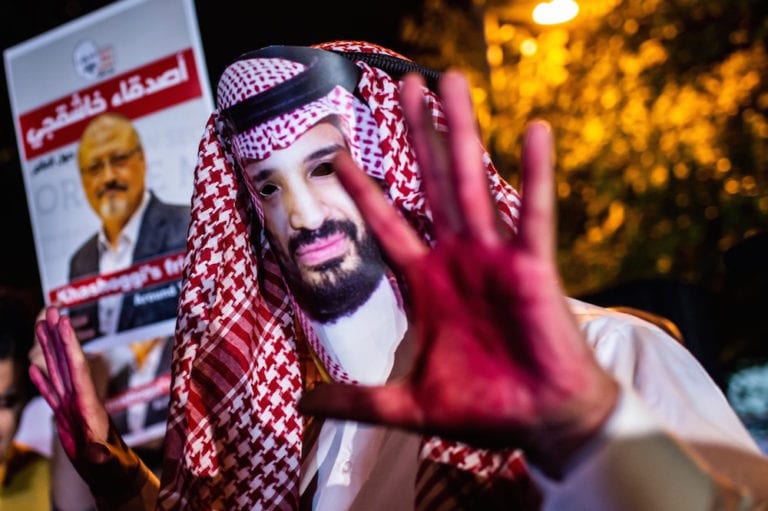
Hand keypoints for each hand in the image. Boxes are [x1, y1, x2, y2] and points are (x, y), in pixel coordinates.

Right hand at [29, 306, 110, 464]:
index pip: (78, 368)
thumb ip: (101, 455)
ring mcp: (72, 405)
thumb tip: (98, 453)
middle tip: (51, 310)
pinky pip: (51, 393)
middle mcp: (80, 398)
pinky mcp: (65, 416)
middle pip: (67, 361)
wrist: (112, 473)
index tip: (62, 322)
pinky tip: (34, 367)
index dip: (70, 344)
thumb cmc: (112, 467)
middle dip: (59, 335)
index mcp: (89, 404)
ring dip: (49, 349)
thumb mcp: (107, 462)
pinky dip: (42, 380)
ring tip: (42, 327)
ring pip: (57, 371)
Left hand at [298, 70, 618, 475]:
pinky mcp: (533, 268)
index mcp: (427, 284)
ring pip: (473, 184)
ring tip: (450, 84)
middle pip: (430, 184)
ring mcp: (495, 259)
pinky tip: (533, 130)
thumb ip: (356, 401)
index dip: (365, 189)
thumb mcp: (407, 405)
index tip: (341, 154)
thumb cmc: (483, 411)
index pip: (388, 224)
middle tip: (404, 86)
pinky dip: (534, 174)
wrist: (542, 424)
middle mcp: (458, 260)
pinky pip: (533, 214)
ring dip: (461, 133)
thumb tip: (301, 406)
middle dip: (416, 134)